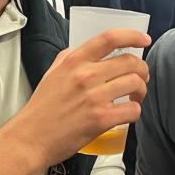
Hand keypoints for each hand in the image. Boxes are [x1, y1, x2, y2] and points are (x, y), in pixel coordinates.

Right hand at [0, 28, 150, 168]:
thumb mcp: (51, 74)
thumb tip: (81, 50)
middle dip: (142, 69)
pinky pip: (132, 110)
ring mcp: (94, 98)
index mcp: (74, 61)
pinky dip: (135, 111)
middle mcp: (85, 76)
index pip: (110, 38)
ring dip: (141, 90)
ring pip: (135, 84)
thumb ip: (67, 59)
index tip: (144, 40)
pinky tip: (127, 113)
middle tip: (141, 78)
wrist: (31, 138)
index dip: (132, 36)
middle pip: (130, 62)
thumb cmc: (41, 109)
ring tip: (135, 97)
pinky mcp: (101, 119)